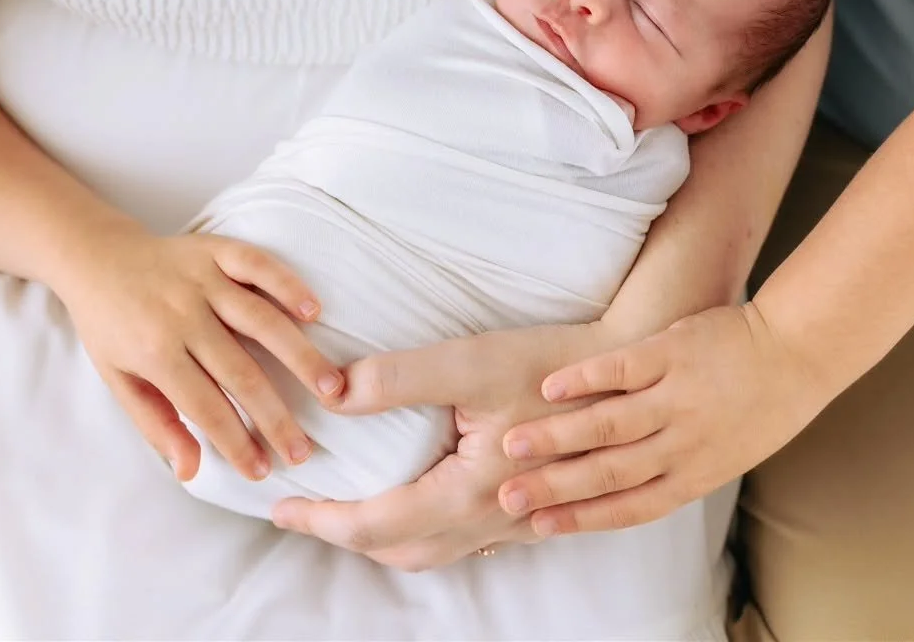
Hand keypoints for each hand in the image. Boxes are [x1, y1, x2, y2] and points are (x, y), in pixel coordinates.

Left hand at [54, 228, 344, 482]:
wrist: (95, 258)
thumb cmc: (110, 327)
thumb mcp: (119, 381)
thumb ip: (156, 425)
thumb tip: (190, 470)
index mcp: (154, 352)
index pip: (204, 407)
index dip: (235, 442)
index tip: (262, 471)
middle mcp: (182, 315)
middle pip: (240, 373)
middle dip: (275, 417)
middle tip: (303, 451)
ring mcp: (202, 280)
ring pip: (261, 321)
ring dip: (300, 357)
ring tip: (332, 389)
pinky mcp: (216, 250)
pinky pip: (258, 266)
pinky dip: (288, 285)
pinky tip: (315, 312)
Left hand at [270, 323, 608, 570]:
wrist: (631, 378)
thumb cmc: (553, 364)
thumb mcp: (470, 361)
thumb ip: (397, 378)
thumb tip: (332, 393)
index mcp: (470, 493)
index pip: (376, 523)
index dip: (322, 518)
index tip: (282, 505)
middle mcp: (493, 519)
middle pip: (400, 550)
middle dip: (344, 536)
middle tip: (302, 513)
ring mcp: (516, 522)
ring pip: (432, 551)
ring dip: (382, 540)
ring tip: (347, 513)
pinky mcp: (531, 511)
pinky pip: (462, 541)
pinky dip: (421, 533)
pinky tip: (414, 506)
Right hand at [496, 303, 834, 534]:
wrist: (796, 353)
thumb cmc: (756, 408)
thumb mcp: (719, 454)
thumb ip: (667, 468)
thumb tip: (606, 483)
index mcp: (693, 474)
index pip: (628, 506)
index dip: (580, 518)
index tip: (536, 525)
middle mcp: (684, 443)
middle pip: (609, 472)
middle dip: (555, 486)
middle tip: (508, 494)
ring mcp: (679, 397)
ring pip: (610, 424)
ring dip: (558, 435)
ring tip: (514, 442)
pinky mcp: (674, 352)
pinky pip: (622, 369)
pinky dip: (584, 378)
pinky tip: (550, 386)